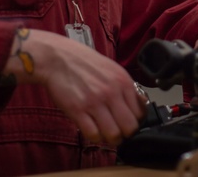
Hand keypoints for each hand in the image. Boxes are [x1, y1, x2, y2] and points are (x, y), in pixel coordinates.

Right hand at [3, 28, 145, 145]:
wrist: (57, 57)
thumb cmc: (84, 63)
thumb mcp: (112, 69)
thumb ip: (126, 87)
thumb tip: (140, 104)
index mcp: (122, 81)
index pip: (140, 113)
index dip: (135, 122)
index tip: (128, 123)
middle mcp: (111, 92)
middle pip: (130, 127)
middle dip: (126, 134)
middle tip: (118, 132)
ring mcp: (94, 102)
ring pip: (113, 134)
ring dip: (110, 138)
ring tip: (105, 133)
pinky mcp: (77, 110)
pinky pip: (93, 134)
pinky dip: (94, 136)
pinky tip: (92, 129)